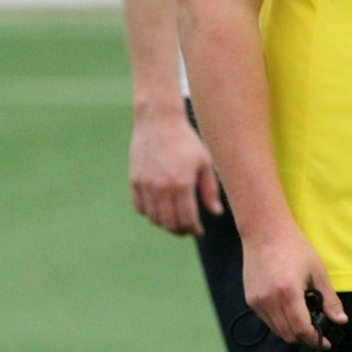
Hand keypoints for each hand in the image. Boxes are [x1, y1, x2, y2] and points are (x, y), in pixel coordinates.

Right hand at [129, 108, 224, 235]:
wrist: (158, 121)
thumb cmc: (186, 140)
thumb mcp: (204, 162)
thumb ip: (210, 190)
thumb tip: (216, 213)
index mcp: (182, 183)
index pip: (187, 219)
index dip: (194, 229)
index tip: (199, 230)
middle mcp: (162, 187)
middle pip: (169, 223)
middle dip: (180, 230)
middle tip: (187, 229)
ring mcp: (146, 184)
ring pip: (154, 218)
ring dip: (165, 224)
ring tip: (174, 220)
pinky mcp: (135, 180)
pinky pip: (140, 207)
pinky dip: (149, 213)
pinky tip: (159, 209)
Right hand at [242, 222, 345, 348]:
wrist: (265, 231)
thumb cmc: (294, 247)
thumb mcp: (318, 271)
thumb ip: (329, 299)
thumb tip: (341, 320)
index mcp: (288, 293)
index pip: (302, 329)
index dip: (315, 339)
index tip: (326, 343)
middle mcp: (269, 300)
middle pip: (288, 334)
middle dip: (304, 337)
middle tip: (316, 329)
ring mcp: (257, 301)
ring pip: (276, 330)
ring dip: (291, 330)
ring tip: (302, 316)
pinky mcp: (250, 299)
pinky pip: (267, 320)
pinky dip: (279, 321)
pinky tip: (287, 307)